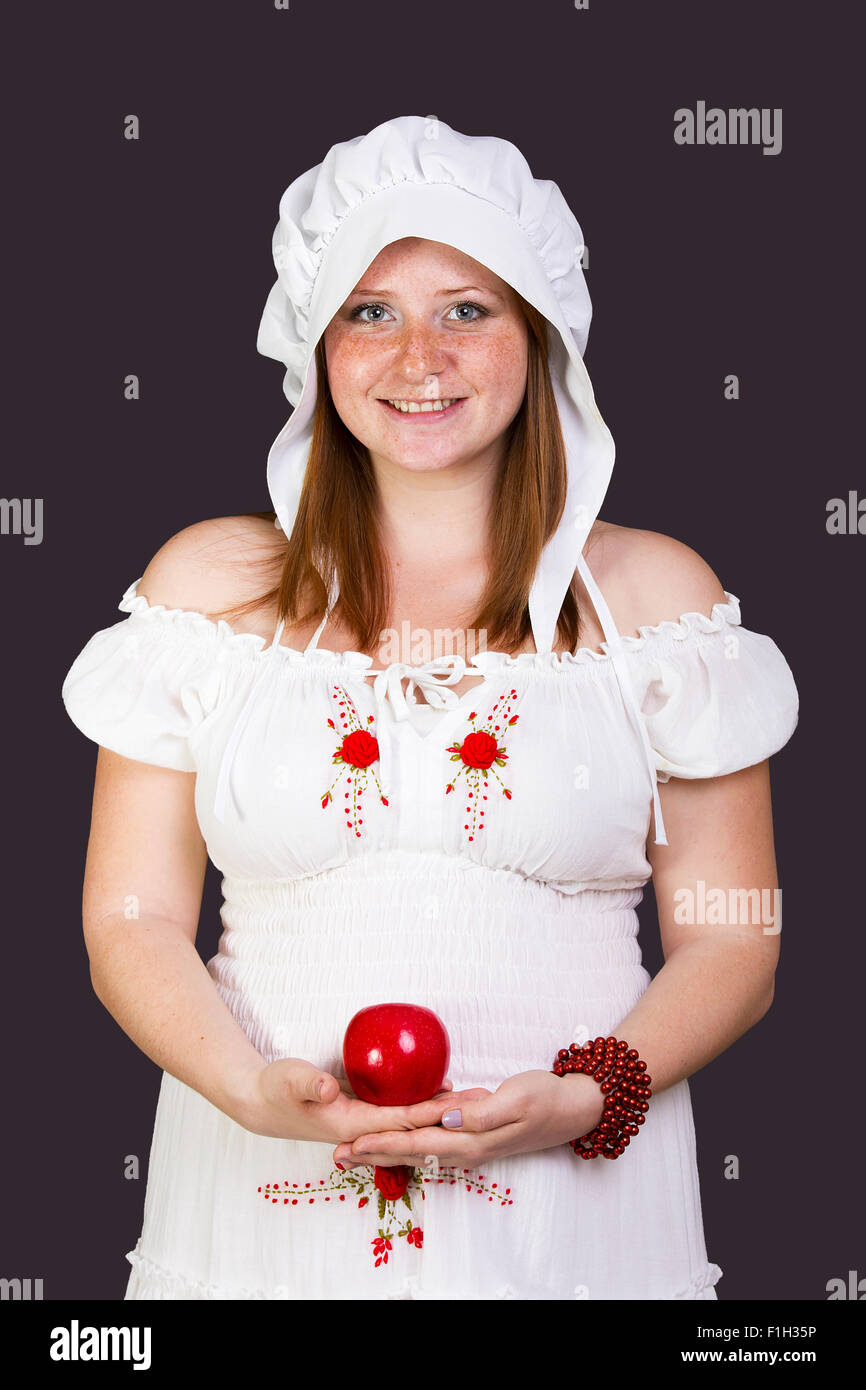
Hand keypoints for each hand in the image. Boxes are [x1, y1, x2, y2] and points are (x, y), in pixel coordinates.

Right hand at [236, 1056, 459, 1145]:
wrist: (258, 1103)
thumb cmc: (275, 1089)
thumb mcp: (289, 1080)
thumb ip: (309, 1083)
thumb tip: (330, 1090)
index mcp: (352, 1124)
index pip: (403, 1119)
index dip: (434, 1112)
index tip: (463, 1105)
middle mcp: (363, 1129)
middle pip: (415, 1125)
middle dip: (449, 1117)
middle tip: (485, 1102)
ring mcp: (363, 1123)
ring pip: (410, 1121)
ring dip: (440, 1113)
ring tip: (473, 1101)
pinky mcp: (361, 1113)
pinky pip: (398, 1113)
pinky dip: (421, 1106)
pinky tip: (437, 1093)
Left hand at [332, 1070, 605, 1169]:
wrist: (573, 1109)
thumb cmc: (545, 1098)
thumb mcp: (517, 1098)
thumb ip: (481, 1111)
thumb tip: (446, 1117)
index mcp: (472, 1139)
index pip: (417, 1142)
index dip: (382, 1143)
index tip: (352, 1144)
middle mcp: (466, 1149)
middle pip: (410, 1154)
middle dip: (373, 1155)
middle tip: (337, 1156)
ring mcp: (470, 1147)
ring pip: (418, 1152)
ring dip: (385, 1153)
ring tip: (355, 1154)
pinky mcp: (474, 1138)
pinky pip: (432, 1145)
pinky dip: (408, 1145)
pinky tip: (395, 1141)